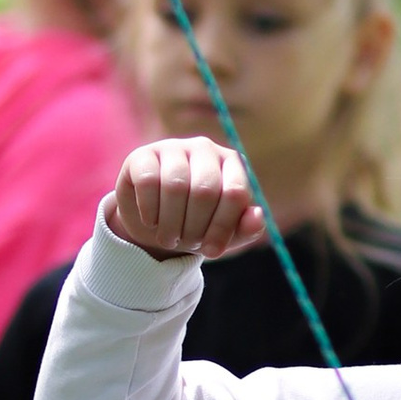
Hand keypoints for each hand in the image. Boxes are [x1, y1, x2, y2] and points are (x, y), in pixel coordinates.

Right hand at [108, 138, 266, 261]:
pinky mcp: (142, 155)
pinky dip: (149, 210)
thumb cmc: (195, 225)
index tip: (211, 252)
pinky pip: (148, 182)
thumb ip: (246, 229)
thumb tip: (257, 217)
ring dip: (171, 224)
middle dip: (195, 227)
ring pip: (175, 186)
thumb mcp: (222, 234)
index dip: (223, 227)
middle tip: (185, 242)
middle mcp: (205, 149)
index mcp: (232, 164)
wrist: (154, 224)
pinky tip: (151, 221)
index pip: (235, 192)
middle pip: (205, 190)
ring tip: (168, 237)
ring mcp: (173, 147)